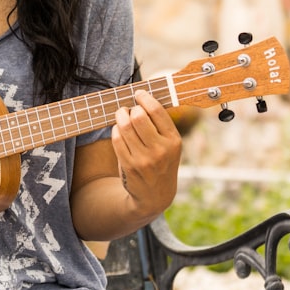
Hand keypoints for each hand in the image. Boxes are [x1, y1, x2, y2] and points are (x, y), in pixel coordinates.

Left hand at [110, 89, 181, 219]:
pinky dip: (115, 130)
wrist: (155, 196)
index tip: (139, 94)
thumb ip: (161, 125)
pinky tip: (119, 131)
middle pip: (138, 116)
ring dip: (120, 117)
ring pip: (125, 126)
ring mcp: (144, 159)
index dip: (145, 98)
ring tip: (122, 117)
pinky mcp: (129, 165)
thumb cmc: (162, 163)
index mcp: (174, 140)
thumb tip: (144, 97)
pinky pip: (117, 139)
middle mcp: (161, 150)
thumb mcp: (171, 146)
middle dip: (130, 108)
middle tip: (128, 109)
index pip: (157, 111)